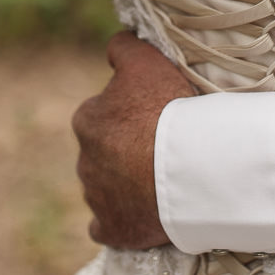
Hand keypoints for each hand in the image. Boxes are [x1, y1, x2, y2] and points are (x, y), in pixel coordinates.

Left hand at [72, 33, 195, 248]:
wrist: (190, 168)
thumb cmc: (169, 110)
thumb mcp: (147, 63)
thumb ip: (124, 49)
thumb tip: (115, 46)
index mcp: (87, 120)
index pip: (104, 114)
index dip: (131, 114)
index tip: (156, 118)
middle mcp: (84, 160)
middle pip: (105, 152)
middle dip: (125, 152)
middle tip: (162, 149)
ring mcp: (96, 198)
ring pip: (106, 188)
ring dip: (126, 186)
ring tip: (163, 182)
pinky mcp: (112, 229)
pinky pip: (106, 226)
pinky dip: (119, 221)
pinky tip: (138, 215)